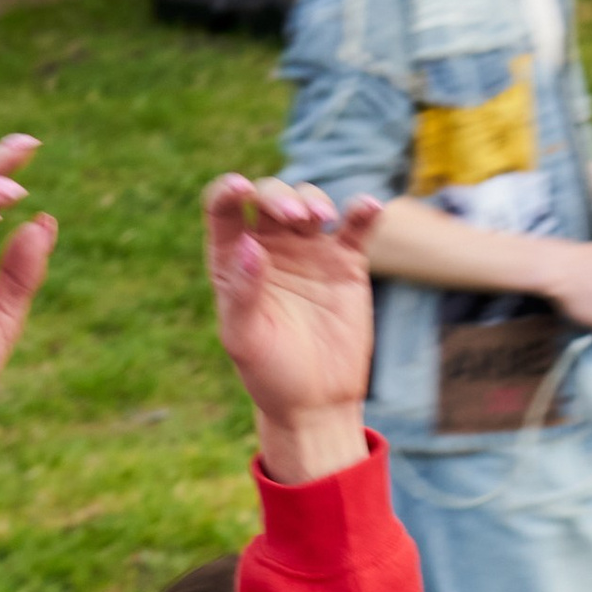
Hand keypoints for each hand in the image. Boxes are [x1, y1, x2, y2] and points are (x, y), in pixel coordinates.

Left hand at [204, 175, 377, 475]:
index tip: (238, 189)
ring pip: (309, 201)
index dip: (228, 193)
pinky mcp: (346, 261)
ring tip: (322, 218)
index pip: (223, 212)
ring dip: (314, 199)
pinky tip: (368, 207)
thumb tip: (249, 244)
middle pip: (269, 197)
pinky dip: (363, 210)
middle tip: (295, 217)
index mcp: (233, 261)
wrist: (316, 402)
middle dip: (280, 197)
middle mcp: (269, 247)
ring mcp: (309, 251)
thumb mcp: (245, 340)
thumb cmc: (270, 375)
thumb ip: (243, 293)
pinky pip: (356, 225)